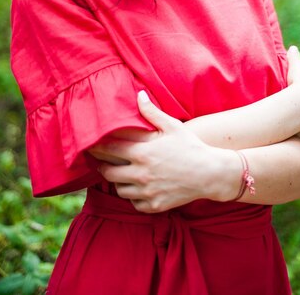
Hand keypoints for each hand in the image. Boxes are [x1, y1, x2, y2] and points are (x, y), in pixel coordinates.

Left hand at [94, 91, 237, 212]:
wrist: (210, 174)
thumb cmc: (190, 146)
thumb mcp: (172, 126)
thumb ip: (151, 112)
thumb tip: (138, 95)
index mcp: (142, 152)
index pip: (110, 149)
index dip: (96, 146)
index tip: (89, 144)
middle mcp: (140, 174)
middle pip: (108, 171)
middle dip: (100, 165)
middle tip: (96, 160)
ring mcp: (146, 191)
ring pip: (119, 189)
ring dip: (116, 181)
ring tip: (117, 173)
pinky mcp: (154, 205)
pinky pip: (133, 202)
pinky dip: (131, 195)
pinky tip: (134, 187)